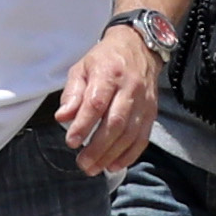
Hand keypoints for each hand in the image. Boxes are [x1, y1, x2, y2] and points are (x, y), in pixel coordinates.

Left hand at [57, 20, 162, 174]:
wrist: (139, 47)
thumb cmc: (106, 59)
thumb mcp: (82, 68)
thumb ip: (72, 93)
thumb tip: (63, 117)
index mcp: (109, 73)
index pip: (97, 103)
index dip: (83, 125)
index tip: (71, 142)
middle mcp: (130, 88)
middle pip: (115, 123)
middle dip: (98, 148)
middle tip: (82, 163)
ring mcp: (144, 102)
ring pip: (130, 134)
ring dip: (112, 155)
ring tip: (94, 168)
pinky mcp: (152, 112)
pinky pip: (143, 138)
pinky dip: (130, 155)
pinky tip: (115, 165)